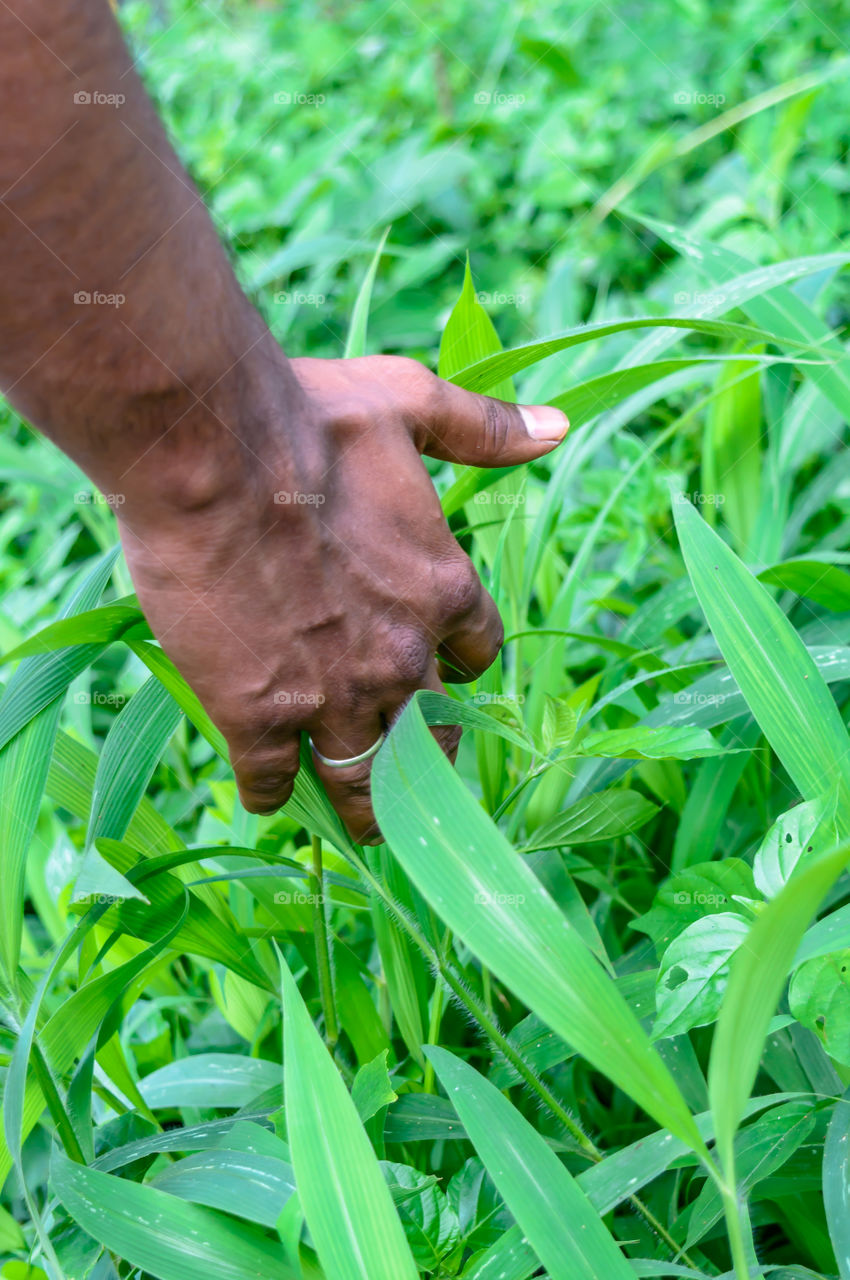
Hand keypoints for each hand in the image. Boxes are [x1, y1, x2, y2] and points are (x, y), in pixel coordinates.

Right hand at [118, 353, 567, 841]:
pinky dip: (273, 792)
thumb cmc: (307, 422)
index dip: (459, 665)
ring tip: (364, 821)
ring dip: (368, 805)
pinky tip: (265, 791)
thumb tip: (555, 427)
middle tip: (417, 768)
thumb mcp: (408, 405)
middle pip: (433, 736)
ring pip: (366, 781)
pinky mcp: (261, 717)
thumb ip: (481, 429)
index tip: (444, 668)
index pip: (476, 653)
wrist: (211, 453)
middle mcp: (400, 656)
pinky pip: (276, 781)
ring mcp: (332, 695)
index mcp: (439, 589)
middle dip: (429, 758)